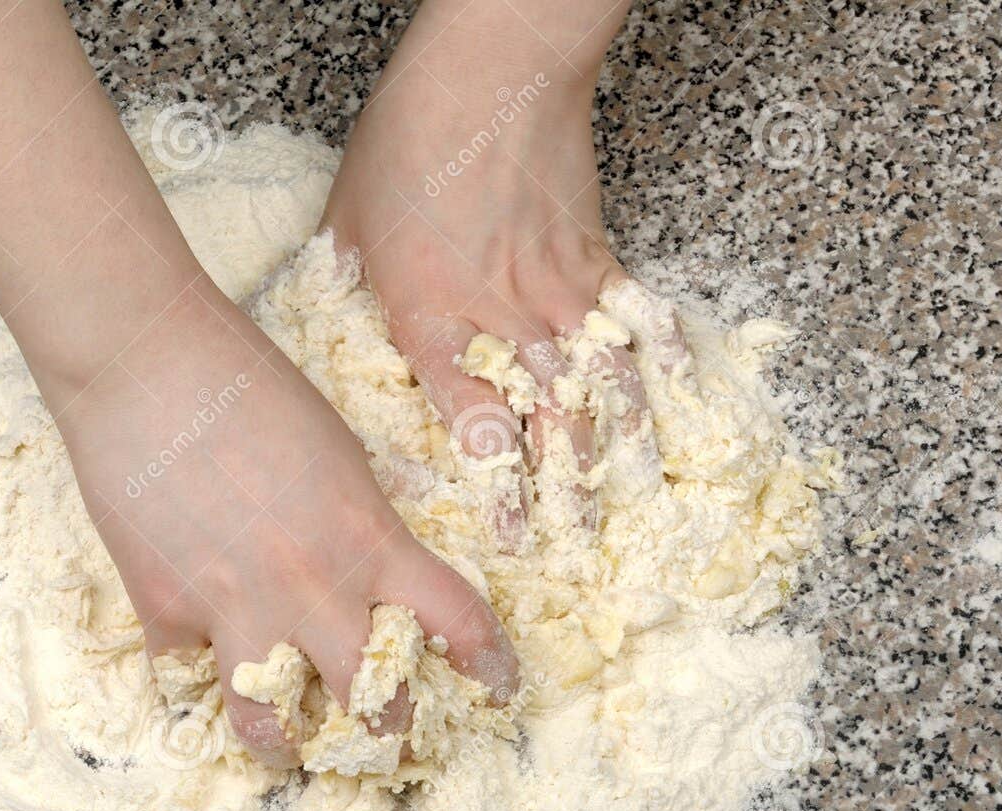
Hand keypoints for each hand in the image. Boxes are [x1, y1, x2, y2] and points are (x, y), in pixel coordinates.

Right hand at [35, 282, 519, 767]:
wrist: (147, 361)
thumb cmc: (251, 383)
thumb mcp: (340, 453)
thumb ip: (361, 524)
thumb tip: (367, 570)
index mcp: (371, 540)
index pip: (460, 624)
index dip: (489, 669)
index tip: (498, 689)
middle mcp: (312, 590)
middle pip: (375, 705)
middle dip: (393, 737)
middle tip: (392, 743)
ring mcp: (235, 609)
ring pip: (271, 728)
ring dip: (290, 746)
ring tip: (294, 746)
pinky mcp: (164, 611)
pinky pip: (183, 679)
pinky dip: (192, 682)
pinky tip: (199, 675)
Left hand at [322, 1, 689, 540]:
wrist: (492, 67)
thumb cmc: (409, 140)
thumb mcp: (348, 226)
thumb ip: (346, 294)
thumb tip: (327, 333)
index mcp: (430, 317)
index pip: (468, 421)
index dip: (495, 485)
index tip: (510, 535)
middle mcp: (501, 319)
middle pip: (544, 423)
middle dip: (565, 494)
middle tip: (581, 551)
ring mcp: (560, 293)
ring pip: (600, 390)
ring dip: (620, 452)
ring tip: (636, 505)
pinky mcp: (599, 261)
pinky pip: (636, 330)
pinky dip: (659, 372)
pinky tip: (674, 410)